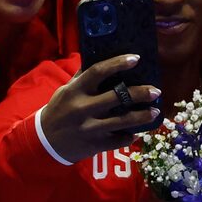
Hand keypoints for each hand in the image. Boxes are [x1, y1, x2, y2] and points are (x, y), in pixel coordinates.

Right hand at [36, 55, 162, 161]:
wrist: (45, 142)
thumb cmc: (58, 111)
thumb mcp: (66, 91)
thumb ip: (82, 77)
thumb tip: (100, 56)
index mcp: (75, 90)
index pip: (98, 71)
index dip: (118, 63)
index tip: (136, 58)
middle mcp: (83, 108)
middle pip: (118, 96)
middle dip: (141, 93)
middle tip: (156, 91)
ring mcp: (90, 128)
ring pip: (124, 121)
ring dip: (143, 116)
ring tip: (155, 112)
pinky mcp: (95, 145)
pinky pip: (120, 140)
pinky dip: (130, 136)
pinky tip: (136, 132)